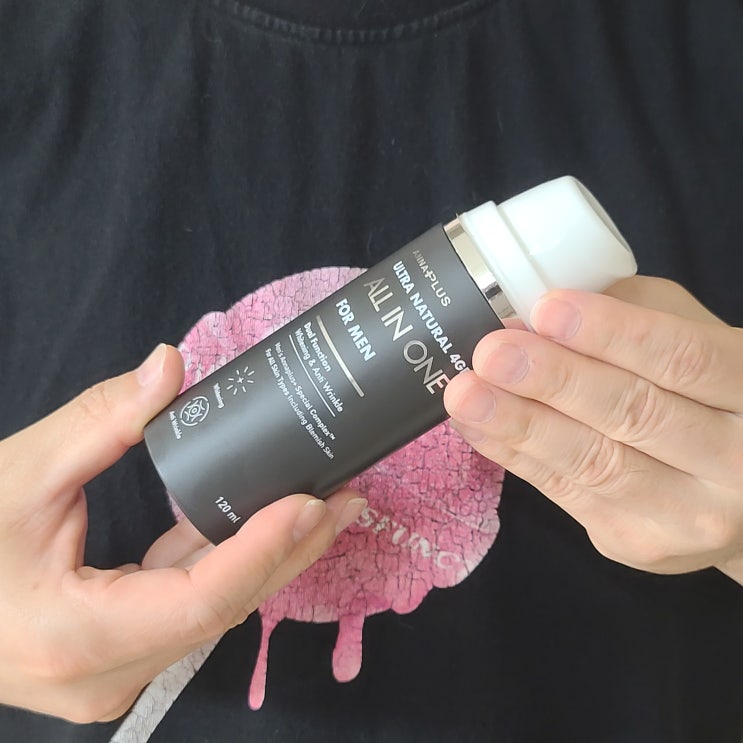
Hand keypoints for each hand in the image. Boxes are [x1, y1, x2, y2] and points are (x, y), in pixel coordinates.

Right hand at [0, 344, 365, 721]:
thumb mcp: (17, 475)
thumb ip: (100, 422)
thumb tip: (167, 367)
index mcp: (76, 638)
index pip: (199, 599)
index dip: (262, 549)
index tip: (311, 503)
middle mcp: (104, 674)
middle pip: (220, 608)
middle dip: (286, 552)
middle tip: (344, 502)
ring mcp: (111, 672)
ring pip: (210, 612)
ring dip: (265, 559)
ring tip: (320, 511)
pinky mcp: (114, 654)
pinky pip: (183, 607)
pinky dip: (221, 564)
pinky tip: (257, 524)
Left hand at [444, 276, 742, 584]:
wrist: (733, 498)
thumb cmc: (702, 396)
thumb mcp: (690, 337)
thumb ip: (633, 313)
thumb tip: (536, 304)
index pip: (684, 358)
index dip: (614, 334)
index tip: (546, 309)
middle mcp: (734, 461)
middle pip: (633, 413)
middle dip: (554, 380)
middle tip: (491, 352)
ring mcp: (687, 514)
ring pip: (592, 461)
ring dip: (519, 423)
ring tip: (466, 393)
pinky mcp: (636, 542)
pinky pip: (562, 491)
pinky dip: (512, 454)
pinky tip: (474, 425)